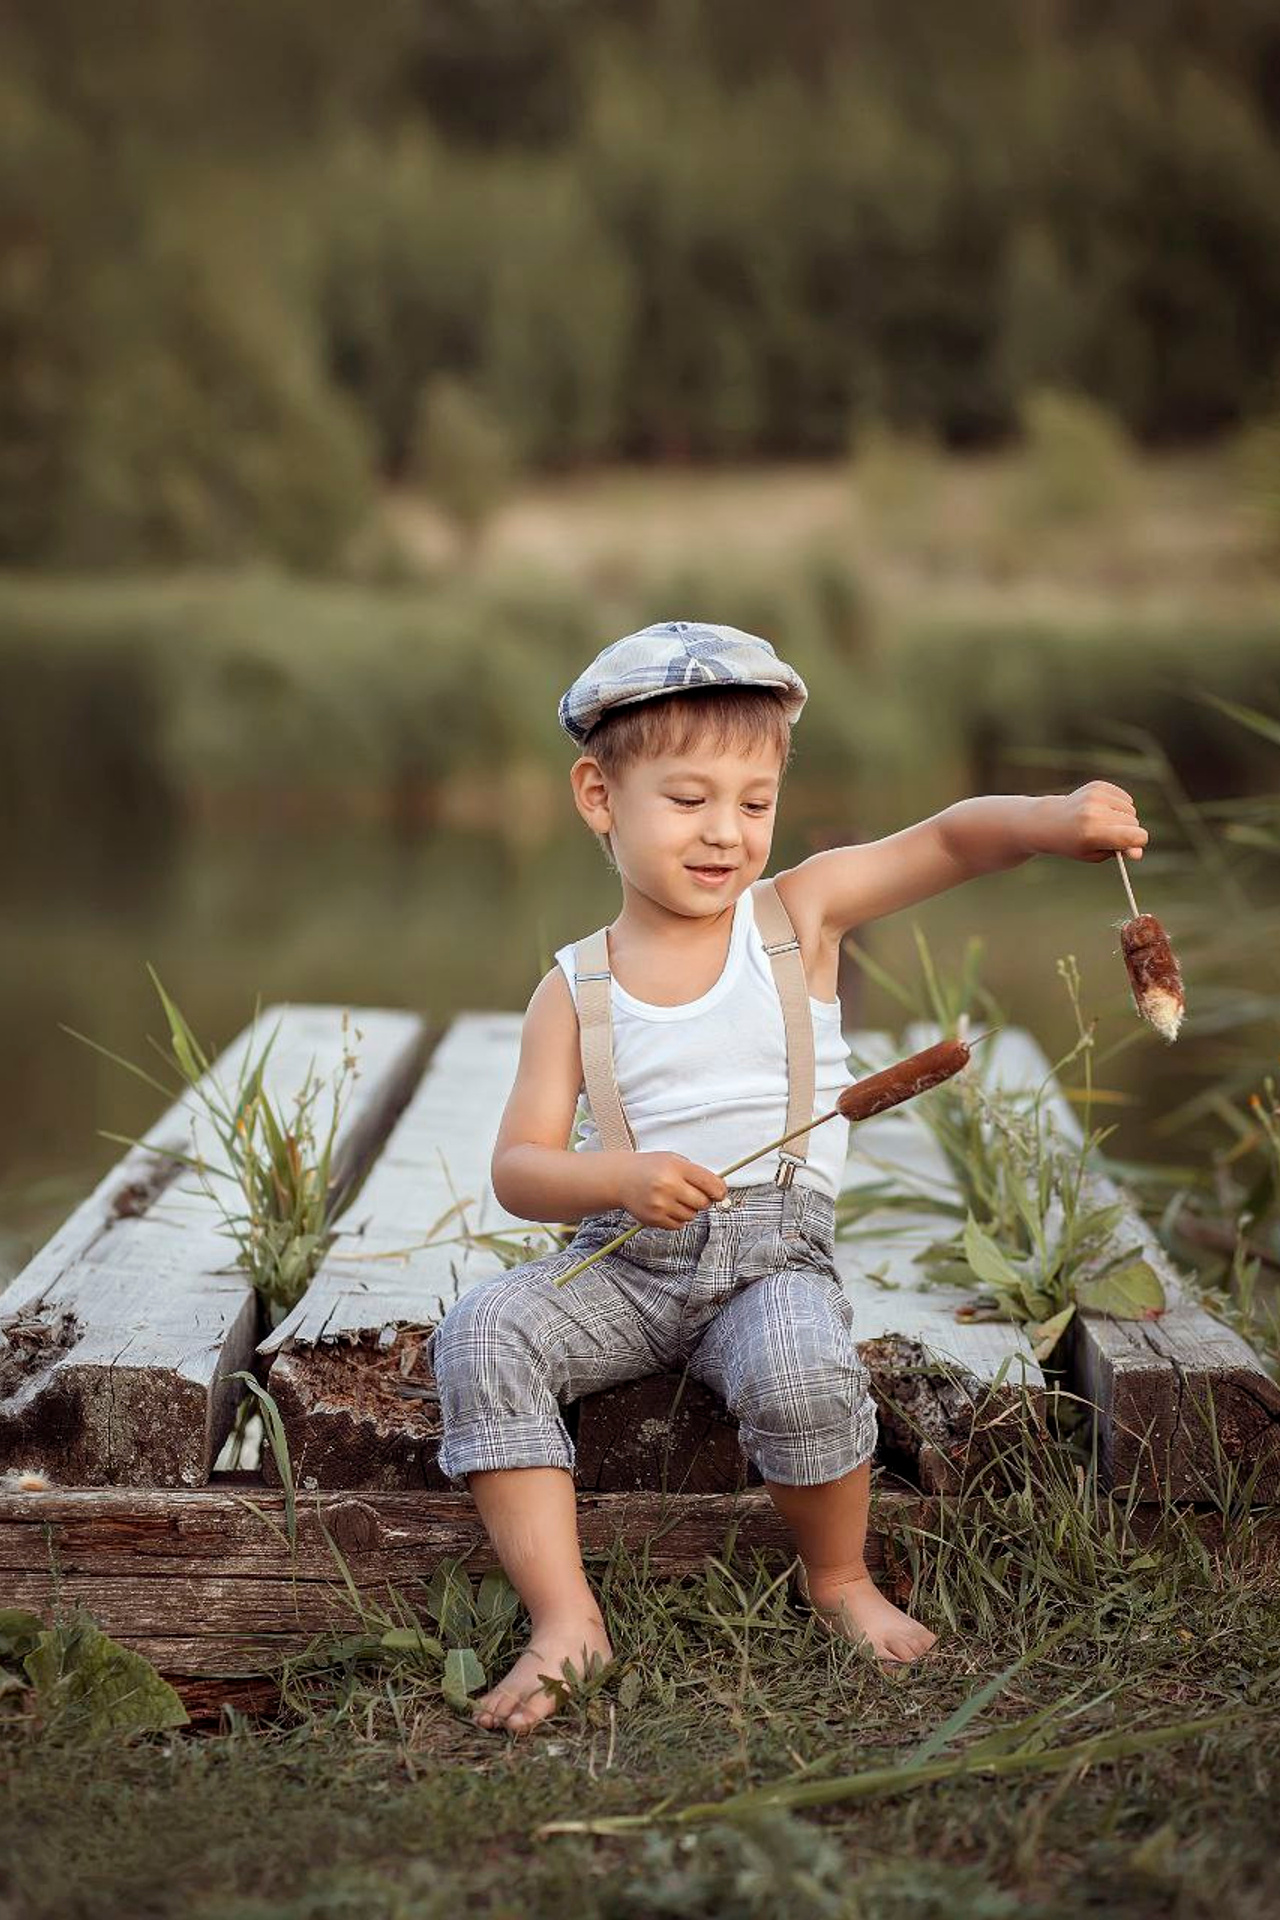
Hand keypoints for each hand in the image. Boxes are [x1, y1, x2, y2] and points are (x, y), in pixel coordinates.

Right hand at [617, 1152, 727, 1228]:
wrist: (621, 1179)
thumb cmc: (649, 1168)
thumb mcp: (674, 1159)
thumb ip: (696, 1173)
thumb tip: (719, 1190)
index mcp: (676, 1167)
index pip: (710, 1183)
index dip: (720, 1190)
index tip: (720, 1193)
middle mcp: (668, 1185)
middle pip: (703, 1203)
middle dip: (703, 1200)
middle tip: (693, 1194)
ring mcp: (661, 1204)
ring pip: (691, 1216)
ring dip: (688, 1209)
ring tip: (675, 1198)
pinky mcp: (654, 1219)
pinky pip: (679, 1225)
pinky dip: (677, 1218)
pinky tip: (667, 1206)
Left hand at [1034, 782, 1148, 862]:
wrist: (1049, 821)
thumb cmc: (1073, 842)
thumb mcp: (1094, 854)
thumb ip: (1118, 852)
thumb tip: (1138, 852)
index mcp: (1092, 834)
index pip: (1136, 836)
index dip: (1137, 842)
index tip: (1130, 845)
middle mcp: (1094, 813)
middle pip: (1134, 822)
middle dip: (1127, 830)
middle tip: (1107, 834)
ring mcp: (1095, 797)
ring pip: (1131, 809)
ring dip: (1123, 817)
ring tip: (1102, 822)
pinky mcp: (1098, 786)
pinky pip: (1125, 797)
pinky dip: (1119, 805)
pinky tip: (1102, 810)